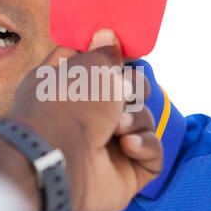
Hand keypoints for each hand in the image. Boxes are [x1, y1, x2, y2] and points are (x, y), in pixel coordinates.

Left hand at [10, 29, 162, 210]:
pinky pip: (152, 153)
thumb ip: (104, 52)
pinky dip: (145, 145)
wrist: (58, 161)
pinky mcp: (125, 174)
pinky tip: (127, 146)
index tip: (121, 53)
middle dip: (133, 89)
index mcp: (67, 89)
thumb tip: (108, 36)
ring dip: (136, 119)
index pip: (95, 68)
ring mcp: (105, 149)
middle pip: (129, 93)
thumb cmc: (66, 106)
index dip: (111, 58)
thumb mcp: (89, 67)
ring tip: (118, 128)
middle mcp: (85, 119)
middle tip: (124, 93)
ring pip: (143, 121)